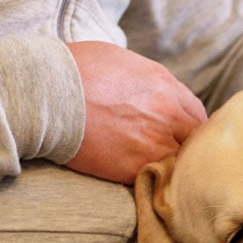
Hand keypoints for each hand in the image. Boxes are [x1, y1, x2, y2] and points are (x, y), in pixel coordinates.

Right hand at [64, 41, 206, 183]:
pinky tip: (142, 178)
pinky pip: (156, 178)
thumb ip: (148, 81)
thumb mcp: (122, 62)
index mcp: (165, 86)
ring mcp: (153, 141)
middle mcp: (167, 114)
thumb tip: (154, 94)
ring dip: (171, 166)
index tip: (178, 136)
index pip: (196, 115)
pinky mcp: (134, 166)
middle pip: (194, 141)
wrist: (46, 93)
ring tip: (158, 171)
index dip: (188, 128)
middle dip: (184, 148)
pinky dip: (152, 180)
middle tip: (172, 157)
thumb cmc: (75, 70)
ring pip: (179, 162)